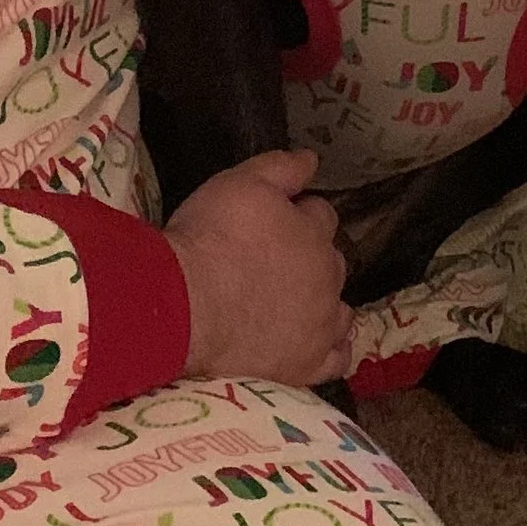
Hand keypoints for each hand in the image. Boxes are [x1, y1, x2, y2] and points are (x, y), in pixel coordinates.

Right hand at [165, 150, 353, 385]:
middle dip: (312, 256)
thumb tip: (313, 159)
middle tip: (274, 263)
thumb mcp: (240, 183)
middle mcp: (327, 277)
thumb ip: (281, 167)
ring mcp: (321, 325)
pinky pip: (337, 358)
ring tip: (295, 305)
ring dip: (325, 302)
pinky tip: (316, 345)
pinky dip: (331, 349)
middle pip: (331, 260)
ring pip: (340, 309)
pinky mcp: (308, 366)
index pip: (321, 214)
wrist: (185, 308)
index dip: (300, 213)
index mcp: (314, 232)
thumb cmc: (209, 239)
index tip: (276, 219)